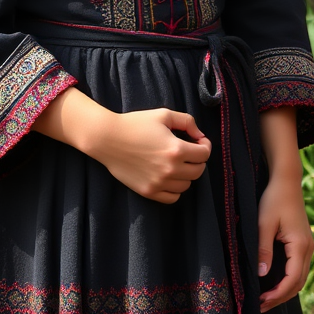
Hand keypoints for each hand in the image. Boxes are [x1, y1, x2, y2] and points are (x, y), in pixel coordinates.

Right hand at [34, 88, 210, 204]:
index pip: (204, 154)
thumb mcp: (164, 115)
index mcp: (176, 149)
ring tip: (177, 163)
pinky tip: (169, 176)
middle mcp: (170, 170)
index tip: (199, 141)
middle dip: (198, 160)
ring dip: (187, 174)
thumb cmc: (136, 124)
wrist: (108, 139)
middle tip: (189, 151)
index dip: (205, 146)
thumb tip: (200, 135)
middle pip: (198, 171)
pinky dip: (175, 189)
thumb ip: (187, 122)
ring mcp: (159, 183)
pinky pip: (172, 198)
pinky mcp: (148, 192)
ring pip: (186, 185)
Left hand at [257, 173, 313, 312]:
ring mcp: (308, 246)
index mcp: (300, 245)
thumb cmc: (274, 199)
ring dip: (285, 290)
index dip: (277, 294)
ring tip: (266, 298)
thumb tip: (262, 274)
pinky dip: (288, 280)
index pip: (292, 280)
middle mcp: (308, 248)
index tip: (260, 301)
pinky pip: (299, 268)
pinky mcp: (303, 243)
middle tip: (260, 305)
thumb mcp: (264, 224)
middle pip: (298, 283)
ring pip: (300, 277)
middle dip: (280, 297)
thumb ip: (263, 249)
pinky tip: (274, 282)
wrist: (286, 181)